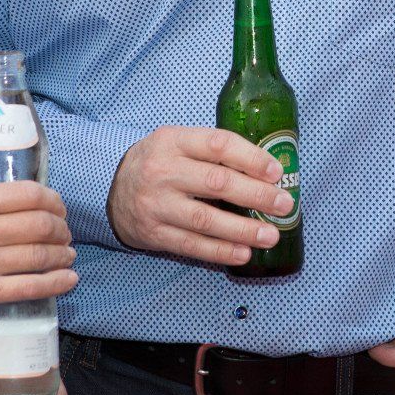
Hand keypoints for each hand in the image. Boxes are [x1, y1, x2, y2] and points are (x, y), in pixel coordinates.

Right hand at [0, 183, 76, 326]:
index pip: (27, 194)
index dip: (52, 200)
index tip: (57, 207)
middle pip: (41, 224)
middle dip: (61, 229)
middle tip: (64, 234)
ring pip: (39, 256)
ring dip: (62, 256)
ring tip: (68, 256)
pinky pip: (28, 288)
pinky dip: (55, 284)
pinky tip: (67, 281)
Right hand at [107, 126, 293, 265]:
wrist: (110, 188)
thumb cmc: (158, 162)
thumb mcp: (177, 142)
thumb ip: (211, 151)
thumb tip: (265, 169)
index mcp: (173, 141)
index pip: (218, 145)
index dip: (251, 158)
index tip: (276, 172)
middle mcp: (163, 171)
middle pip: (216, 183)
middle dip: (256, 195)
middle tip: (284, 204)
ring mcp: (156, 204)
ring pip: (206, 219)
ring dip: (243, 229)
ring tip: (271, 235)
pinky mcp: (153, 233)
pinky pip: (192, 245)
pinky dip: (221, 251)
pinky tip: (244, 253)